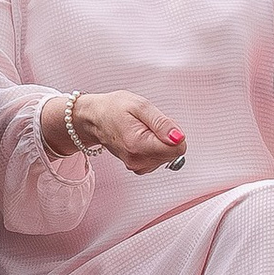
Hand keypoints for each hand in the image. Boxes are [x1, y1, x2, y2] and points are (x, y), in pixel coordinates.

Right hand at [47, 90, 186, 175]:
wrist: (94, 118)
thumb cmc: (114, 108)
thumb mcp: (140, 106)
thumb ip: (162, 123)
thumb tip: (179, 138)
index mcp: (139, 145)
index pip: (178, 148)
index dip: (173, 132)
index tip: (158, 123)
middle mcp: (138, 160)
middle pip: (173, 152)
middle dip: (166, 136)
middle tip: (147, 124)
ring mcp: (137, 166)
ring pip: (167, 156)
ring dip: (159, 141)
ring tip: (141, 129)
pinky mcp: (137, 167)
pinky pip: (158, 159)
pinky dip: (154, 147)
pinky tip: (140, 137)